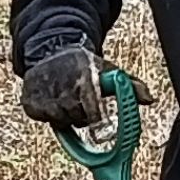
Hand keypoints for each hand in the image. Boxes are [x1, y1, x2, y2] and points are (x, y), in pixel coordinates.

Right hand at [20, 43, 153, 131]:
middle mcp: (62, 84)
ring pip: (61, 121)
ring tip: (68, 100)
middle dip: (83, 116)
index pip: (92, 107)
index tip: (101, 128)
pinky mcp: (29, 101)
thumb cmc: (84, 65)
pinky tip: (54, 101)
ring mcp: (44, 93)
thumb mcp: (107, 69)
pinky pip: (44, 119)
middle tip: (84, 105)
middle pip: (78, 118)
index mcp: (84, 76)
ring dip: (67, 116)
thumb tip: (149, 99)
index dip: (97, 120)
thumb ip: (130, 85)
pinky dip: (50, 115)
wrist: (50, 51)